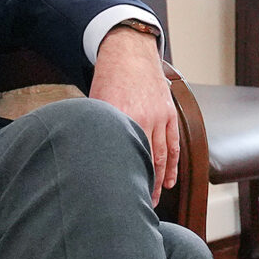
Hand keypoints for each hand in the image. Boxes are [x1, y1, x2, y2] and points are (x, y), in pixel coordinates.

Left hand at [89, 25, 178, 201]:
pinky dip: (172, 164)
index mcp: (118, 117)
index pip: (120, 154)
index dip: (120, 177)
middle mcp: (141, 118)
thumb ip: (96, 127)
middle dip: (140, 185)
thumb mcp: (94, 102)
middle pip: (143, 159)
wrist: (129, 52)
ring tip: (151, 200)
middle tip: (135, 207)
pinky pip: (173, 144)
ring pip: (160, 155)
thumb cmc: (107, 77)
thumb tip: (85, 154)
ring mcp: (158, 116)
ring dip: (157, 180)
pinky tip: (168, 180)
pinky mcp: (168, 114)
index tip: (116, 196)